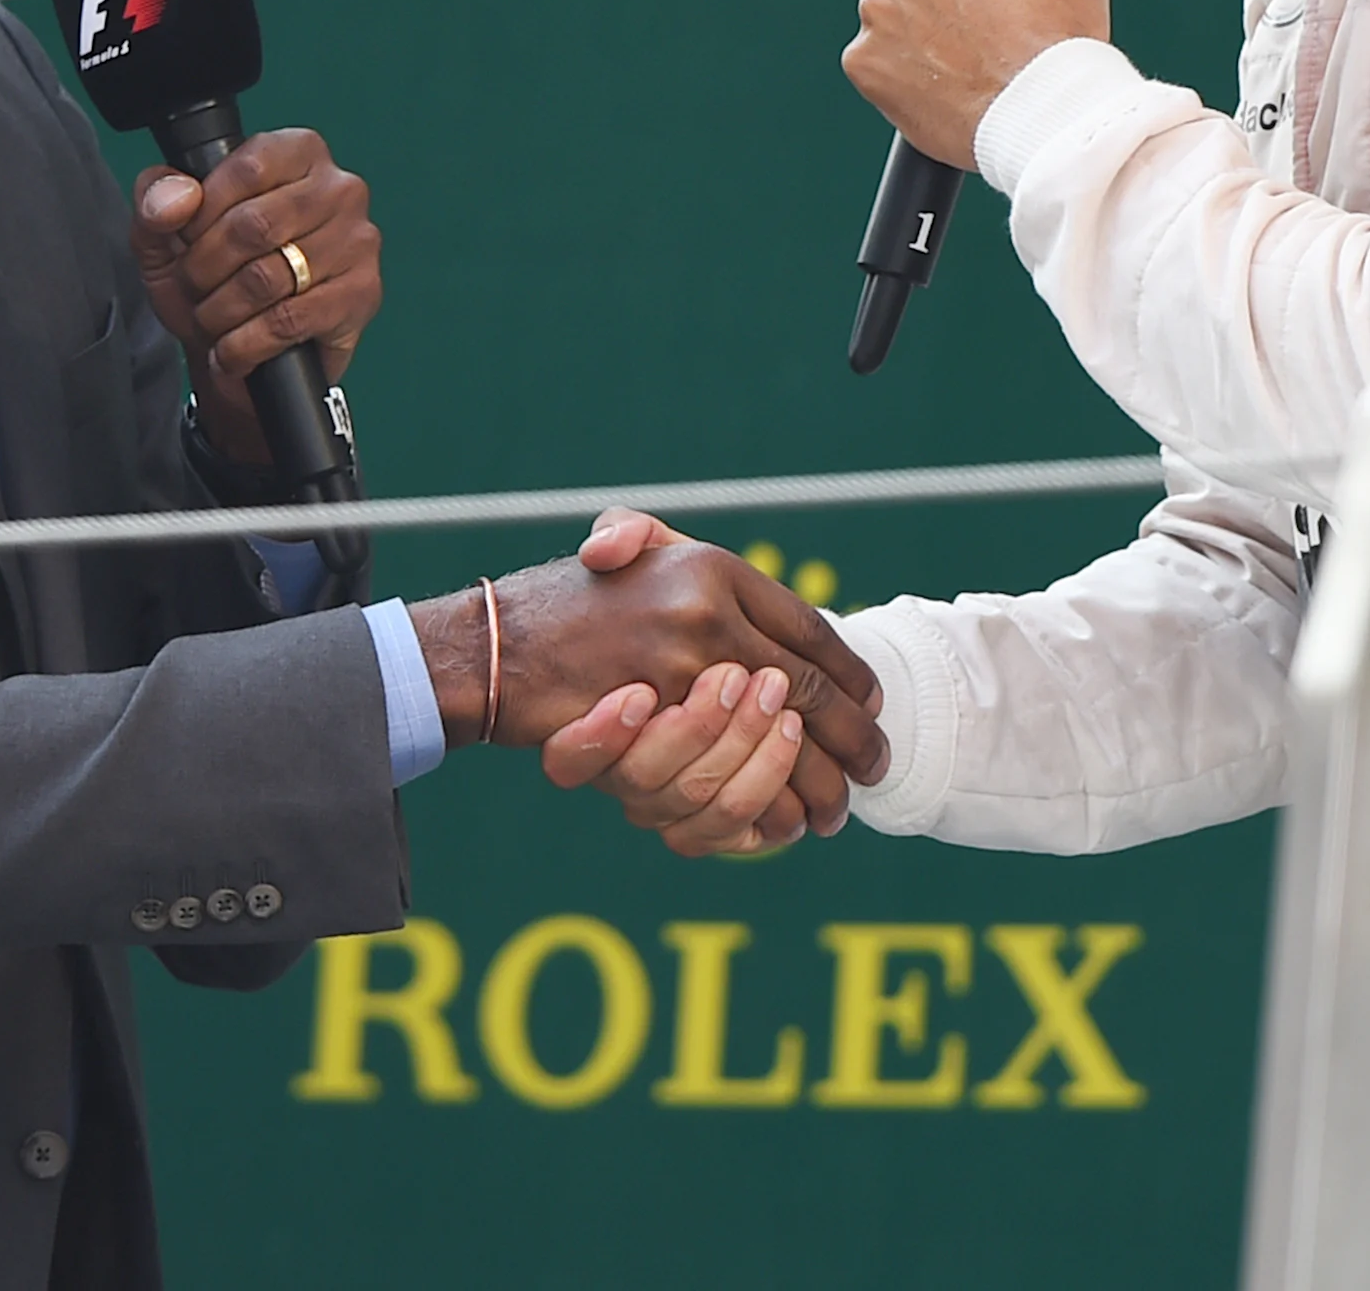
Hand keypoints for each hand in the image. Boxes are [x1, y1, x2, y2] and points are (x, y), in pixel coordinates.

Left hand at [130, 128, 380, 462]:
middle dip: (204, 268)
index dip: (202, 213)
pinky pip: (288, 322)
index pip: (247, 168)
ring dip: (220, 311)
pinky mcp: (362, 296)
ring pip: (267, 278)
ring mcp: (357, 243)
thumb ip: (156, 199)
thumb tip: (178, 200)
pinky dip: (245, 344)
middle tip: (193, 288)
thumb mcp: (166, 230)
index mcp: (298, 152)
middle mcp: (339, 189)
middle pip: (254, 226)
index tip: (185, 240)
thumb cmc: (212, 274)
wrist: (242, 348)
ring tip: (210, 319)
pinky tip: (230, 351)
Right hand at [411, 523, 885, 835]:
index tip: (873, 703)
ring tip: (840, 802)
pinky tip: (785, 823)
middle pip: (803, 689)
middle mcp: (701, 620)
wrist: (491, 646)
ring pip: (771, 745)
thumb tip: (755, 608)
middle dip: (850, 736)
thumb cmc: (567, 600)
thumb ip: (687, 550)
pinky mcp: (651, 744)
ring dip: (811, 780)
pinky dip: (761, 811)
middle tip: (878, 764)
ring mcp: (675, 680)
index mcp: (710, 571)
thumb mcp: (628, 545)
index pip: (807, 628)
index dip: (851, 672)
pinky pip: (724, 785)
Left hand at [844, 0, 1112, 170]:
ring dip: (919, 29)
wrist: (1044, 113)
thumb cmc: (1064, 35)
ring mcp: (877, 10)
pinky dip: (902, 71)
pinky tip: (942, 85)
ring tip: (964, 59)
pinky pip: (878, 60)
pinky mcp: (863, 61)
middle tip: (979, 22)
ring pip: (892, 11)